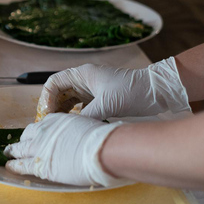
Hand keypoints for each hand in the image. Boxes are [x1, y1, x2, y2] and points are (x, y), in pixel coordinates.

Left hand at [4, 113, 129, 186]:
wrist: (103, 149)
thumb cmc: (102, 138)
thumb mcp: (87, 126)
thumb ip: (78, 130)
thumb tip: (81, 135)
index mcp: (57, 120)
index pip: (42, 125)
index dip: (38, 132)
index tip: (37, 135)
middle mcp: (44, 131)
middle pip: (28, 135)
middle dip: (23, 140)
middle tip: (18, 145)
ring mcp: (40, 147)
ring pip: (20, 149)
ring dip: (13, 152)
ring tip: (7, 154)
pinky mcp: (40, 164)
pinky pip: (22, 165)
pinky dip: (14, 165)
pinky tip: (9, 166)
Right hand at [36, 58, 191, 120]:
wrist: (156, 92)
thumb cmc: (133, 92)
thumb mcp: (107, 105)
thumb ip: (85, 117)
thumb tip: (68, 129)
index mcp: (82, 74)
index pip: (53, 83)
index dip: (46, 99)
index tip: (46, 115)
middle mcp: (84, 79)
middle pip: (58, 92)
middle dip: (52, 107)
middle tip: (49, 124)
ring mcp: (91, 88)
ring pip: (68, 100)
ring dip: (62, 112)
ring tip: (59, 127)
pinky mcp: (98, 98)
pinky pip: (79, 106)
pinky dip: (73, 115)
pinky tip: (73, 126)